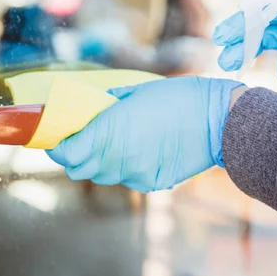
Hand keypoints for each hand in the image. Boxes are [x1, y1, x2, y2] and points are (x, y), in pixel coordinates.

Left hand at [46, 77, 242, 192]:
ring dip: (100, 163)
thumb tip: (91, 110)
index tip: (59, 139)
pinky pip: (128, 178)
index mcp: (107, 132)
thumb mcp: (135, 92)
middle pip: (79, 170)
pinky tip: (140, 151)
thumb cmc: (177, 98)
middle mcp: (116, 158)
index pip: (66, 153)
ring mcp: (134, 174)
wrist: (218, 120)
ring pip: (103, 176)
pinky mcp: (151, 183)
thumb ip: (106, 106)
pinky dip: (126, 168)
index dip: (58, 148)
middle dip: (75, 157)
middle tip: (81, 141)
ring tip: (113, 144)